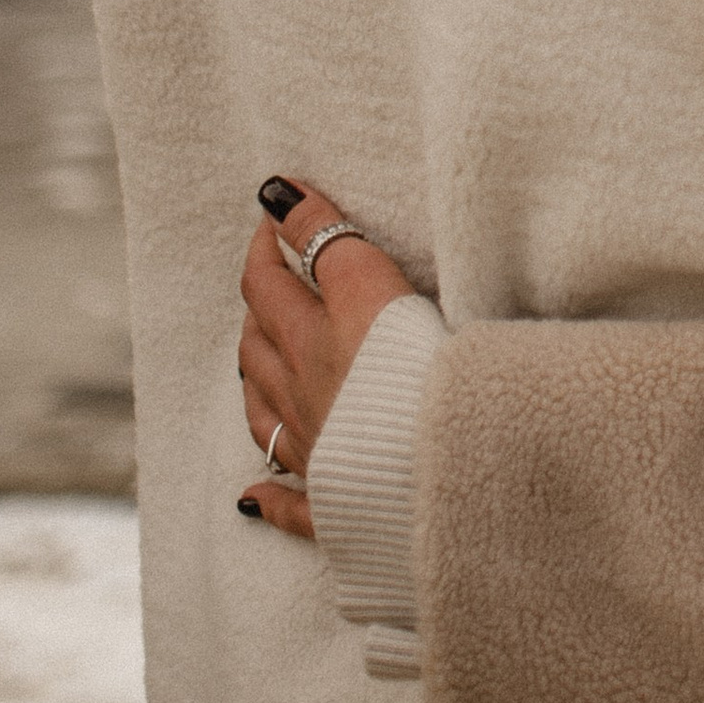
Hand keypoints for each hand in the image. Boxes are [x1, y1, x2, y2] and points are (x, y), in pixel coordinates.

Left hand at [237, 183, 418, 540]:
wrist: (448, 470)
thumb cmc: (426, 372)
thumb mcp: (377, 286)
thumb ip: (331, 241)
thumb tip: (277, 195)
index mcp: (322, 339)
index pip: (276, 281)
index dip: (272, 240)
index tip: (275, 206)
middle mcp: (308, 393)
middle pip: (261, 342)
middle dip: (259, 298)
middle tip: (270, 267)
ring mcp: (318, 451)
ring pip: (264, 411)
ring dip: (256, 376)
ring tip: (260, 353)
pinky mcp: (337, 507)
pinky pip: (289, 503)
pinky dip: (267, 497)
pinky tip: (254, 497)